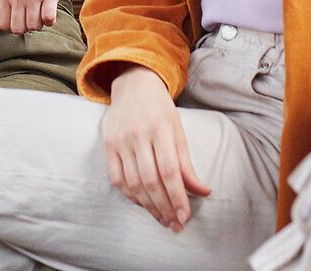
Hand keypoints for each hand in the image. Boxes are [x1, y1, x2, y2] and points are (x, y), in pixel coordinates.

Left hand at [0, 0, 71, 34]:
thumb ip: (3, 3)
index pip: (3, 25)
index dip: (11, 28)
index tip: (19, 20)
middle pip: (18, 29)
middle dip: (26, 27)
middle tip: (32, 16)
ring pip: (34, 26)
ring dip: (39, 23)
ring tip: (42, 11)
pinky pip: (48, 18)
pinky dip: (50, 20)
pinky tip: (50, 10)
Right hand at [101, 66, 211, 231]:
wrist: (132, 84)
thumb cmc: (160, 109)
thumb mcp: (178, 130)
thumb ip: (187, 164)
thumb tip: (203, 192)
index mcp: (161, 129)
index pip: (170, 171)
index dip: (178, 197)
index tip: (185, 217)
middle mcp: (138, 135)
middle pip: (151, 181)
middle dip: (165, 208)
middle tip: (175, 224)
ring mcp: (120, 140)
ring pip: (134, 183)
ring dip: (149, 207)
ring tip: (162, 219)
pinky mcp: (107, 145)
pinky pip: (117, 179)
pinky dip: (131, 196)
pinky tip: (143, 204)